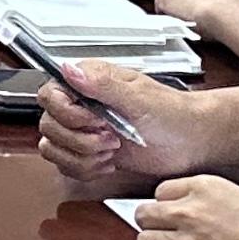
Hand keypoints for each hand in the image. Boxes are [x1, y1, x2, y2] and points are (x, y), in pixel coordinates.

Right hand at [34, 59, 203, 192]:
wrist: (190, 141)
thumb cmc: (172, 114)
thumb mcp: (139, 97)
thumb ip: (102, 84)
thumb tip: (69, 69)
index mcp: (88, 81)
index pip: (49, 94)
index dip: (66, 113)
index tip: (94, 120)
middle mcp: (80, 104)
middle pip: (48, 125)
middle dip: (80, 139)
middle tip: (111, 138)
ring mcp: (83, 130)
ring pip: (52, 148)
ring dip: (82, 157)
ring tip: (111, 151)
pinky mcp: (88, 152)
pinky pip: (66, 166)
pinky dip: (87, 169)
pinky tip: (110, 162)